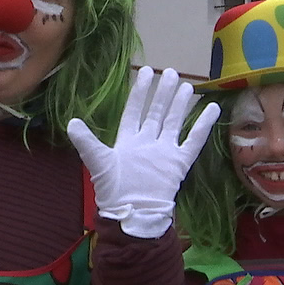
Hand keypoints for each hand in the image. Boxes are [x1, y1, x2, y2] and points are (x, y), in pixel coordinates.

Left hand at [68, 66, 221, 237]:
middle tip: (171, 72)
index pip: (135, 110)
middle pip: (157, 112)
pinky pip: (193, 140)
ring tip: (188, 85)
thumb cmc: (114, 190)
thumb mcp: (98, 162)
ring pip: (174, 122)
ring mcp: (165, 151)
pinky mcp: (179, 162)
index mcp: (128, 140)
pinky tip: (213, 108)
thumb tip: (71, 122)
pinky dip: (202, 125)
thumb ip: (86, 141)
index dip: (140, 91)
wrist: (134, 213)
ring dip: (181, 104)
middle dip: (163, 93)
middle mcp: (148, 142)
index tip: (146, 71)